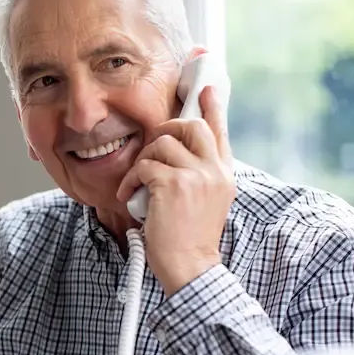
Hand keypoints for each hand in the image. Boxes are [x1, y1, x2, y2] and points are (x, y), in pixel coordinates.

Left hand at [116, 87, 234, 295]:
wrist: (191, 267)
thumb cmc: (189, 239)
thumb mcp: (202, 202)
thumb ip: (196, 175)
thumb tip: (173, 154)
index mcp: (224, 174)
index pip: (220, 131)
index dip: (212, 107)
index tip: (207, 87)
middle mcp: (215, 170)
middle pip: (190, 125)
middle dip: (165, 130)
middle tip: (151, 150)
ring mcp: (197, 175)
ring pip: (162, 142)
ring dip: (143, 161)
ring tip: (139, 185)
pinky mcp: (174, 183)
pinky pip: (143, 166)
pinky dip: (130, 180)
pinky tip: (130, 197)